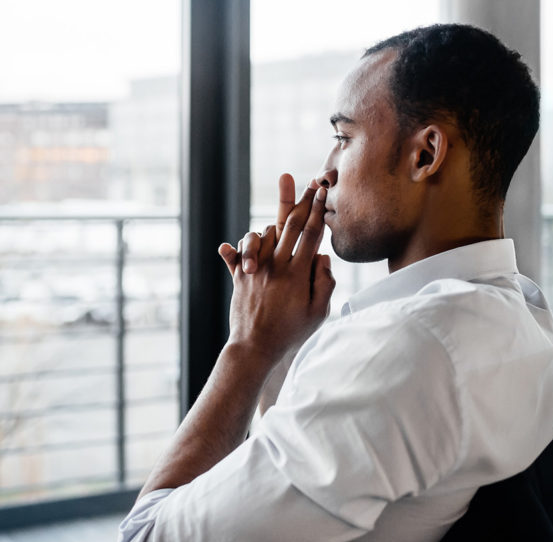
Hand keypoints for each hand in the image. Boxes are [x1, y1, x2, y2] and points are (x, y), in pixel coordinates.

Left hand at [218, 184, 334, 363]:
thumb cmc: (292, 333)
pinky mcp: (239, 278)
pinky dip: (233, 250)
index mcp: (298, 273)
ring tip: (282, 221)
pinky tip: (227, 247)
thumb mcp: (318, 313)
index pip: (311, 233)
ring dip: (274, 225)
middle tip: (310, 182)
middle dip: (302, 201)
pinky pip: (235, 256)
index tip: (323, 190)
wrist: (256, 348)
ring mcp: (256, 270)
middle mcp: (276, 266)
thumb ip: (325, 283)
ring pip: (264, 233)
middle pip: (290, 224)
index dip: (318, 209)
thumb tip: (322, 256)